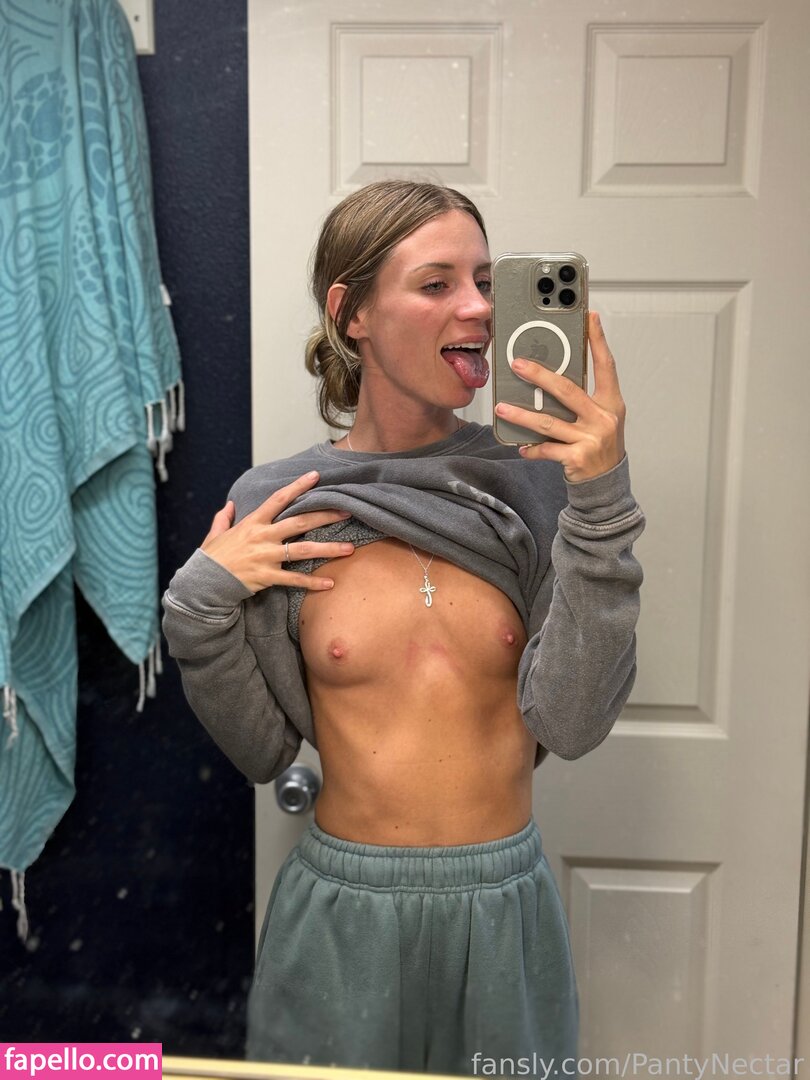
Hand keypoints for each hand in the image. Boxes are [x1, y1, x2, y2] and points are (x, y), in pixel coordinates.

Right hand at [201, 470, 354, 593]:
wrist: (203, 583)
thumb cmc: (211, 558)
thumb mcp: (215, 534)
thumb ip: (224, 518)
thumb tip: (230, 505)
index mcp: (252, 523)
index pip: (278, 499)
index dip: (298, 486)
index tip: (316, 476)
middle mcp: (262, 537)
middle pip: (299, 522)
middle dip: (325, 516)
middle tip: (347, 511)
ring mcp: (266, 557)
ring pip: (303, 550)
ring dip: (329, 549)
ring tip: (350, 548)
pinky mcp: (267, 576)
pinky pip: (294, 579)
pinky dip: (313, 582)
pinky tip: (330, 584)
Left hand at [494, 311, 625, 482]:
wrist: (606, 485)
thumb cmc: (598, 445)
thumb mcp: (598, 418)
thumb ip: (581, 400)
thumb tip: (548, 380)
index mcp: (611, 403)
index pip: (606, 365)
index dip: (598, 341)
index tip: (589, 317)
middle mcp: (603, 418)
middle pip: (567, 390)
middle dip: (539, 375)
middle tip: (517, 364)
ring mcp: (591, 439)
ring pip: (549, 422)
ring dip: (522, 415)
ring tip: (502, 408)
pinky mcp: (578, 458)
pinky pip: (547, 449)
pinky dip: (531, 448)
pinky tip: (521, 447)